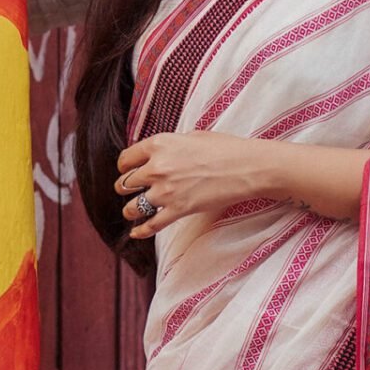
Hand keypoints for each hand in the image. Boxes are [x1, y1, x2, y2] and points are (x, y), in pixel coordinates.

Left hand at [115, 133, 262, 240]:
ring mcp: (166, 191)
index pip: (126, 158)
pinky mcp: (178, 210)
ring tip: (131, 212)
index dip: (124, 166)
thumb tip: (158, 153)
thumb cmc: (224, 148)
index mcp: (159, 144)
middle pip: (125, 183)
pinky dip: (141, 231)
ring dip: (129, 210)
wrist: (246, 167)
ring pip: (132, 207)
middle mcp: (157, 167)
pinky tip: (136, 233)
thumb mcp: (191, 136)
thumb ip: (169, 146)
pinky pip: (151, 225)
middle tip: (127, 191)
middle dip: (124, 188)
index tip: (126, 171)